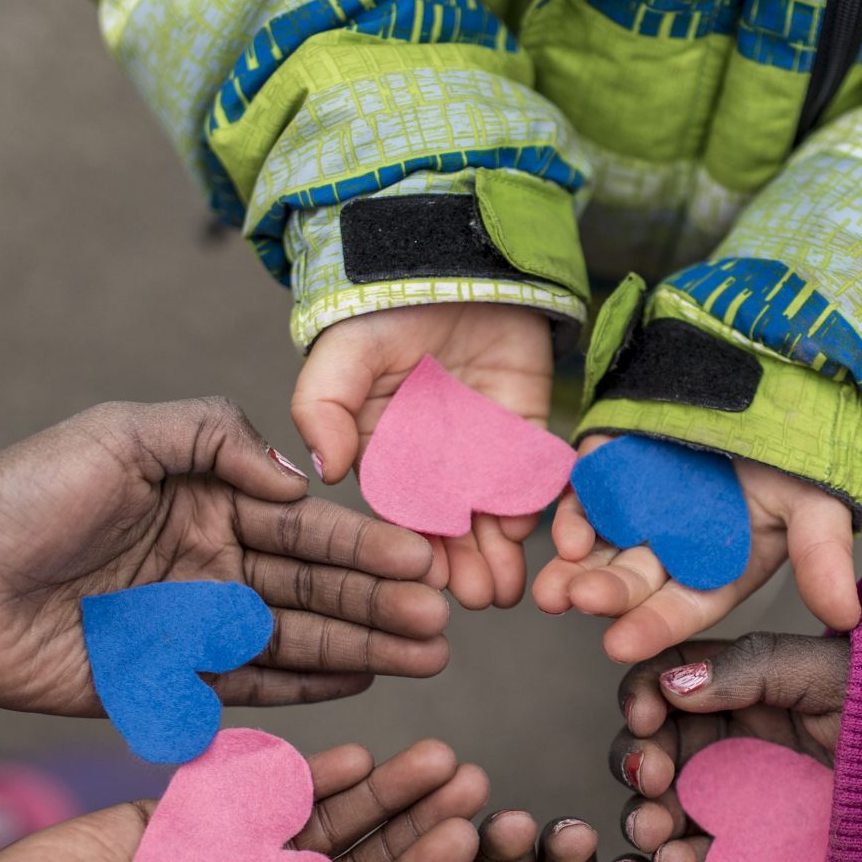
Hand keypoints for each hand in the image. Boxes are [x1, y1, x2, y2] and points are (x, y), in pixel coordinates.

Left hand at [0, 397, 449, 714]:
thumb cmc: (24, 491)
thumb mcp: (124, 434)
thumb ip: (214, 439)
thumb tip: (298, 479)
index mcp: (208, 500)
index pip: (305, 526)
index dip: (367, 545)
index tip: (424, 560)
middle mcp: (211, 564)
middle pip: (314, 589)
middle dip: (381, 605)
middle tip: (442, 624)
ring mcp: (192, 628)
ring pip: (294, 640)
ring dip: (361, 648)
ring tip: (424, 658)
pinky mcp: (164, 684)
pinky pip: (246, 689)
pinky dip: (303, 689)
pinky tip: (358, 685)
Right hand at [0, 739, 486, 861]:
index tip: (470, 835)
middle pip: (357, 861)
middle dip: (413, 820)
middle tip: (472, 776)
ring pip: (314, 821)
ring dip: (372, 789)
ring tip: (432, 755)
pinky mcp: (172, 825)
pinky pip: (246, 793)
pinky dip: (292, 775)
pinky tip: (345, 756)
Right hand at [296, 302, 556, 609]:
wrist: (451, 260)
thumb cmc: (383, 310)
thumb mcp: (341, 355)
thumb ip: (323, 407)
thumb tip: (324, 469)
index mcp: (389, 459)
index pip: (402, 518)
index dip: (413, 552)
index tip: (424, 583)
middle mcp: (438, 467)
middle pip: (453, 529)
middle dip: (464, 566)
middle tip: (478, 600)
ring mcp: (485, 451)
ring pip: (495, 516)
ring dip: (502, 554)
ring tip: (508, 588)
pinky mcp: (528, 430)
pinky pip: (537, 474)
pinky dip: (538, 503)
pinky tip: (536, 532)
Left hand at [534, 437, 861, 662]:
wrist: (783, 381)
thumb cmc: (805, 452)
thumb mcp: (818, 504)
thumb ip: (822, 557)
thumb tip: (846, 618)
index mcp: (720, 567)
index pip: (683, 604)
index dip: (653, 626)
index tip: (619, 644)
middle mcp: (675, 544)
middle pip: (633, 577)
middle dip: (604, 593)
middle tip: (574, 603)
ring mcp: (641, 503)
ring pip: (601, 542)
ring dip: (574, 566)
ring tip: (551, 588)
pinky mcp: (617, 461)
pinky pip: (590, 488)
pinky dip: (576, 508)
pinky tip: (564, 530)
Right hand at [607, 635, 850, 861]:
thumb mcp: (821, 671)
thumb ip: (749, 668)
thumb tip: (674, 684)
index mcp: (728, 691)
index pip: (661, 687)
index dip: (641, 698)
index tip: (646, 715)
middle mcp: (718, 747)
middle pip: (648, 752)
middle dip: (636, 762)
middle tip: (652, 775)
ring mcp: (727, 806)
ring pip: (661, 812)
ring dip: (644, 818)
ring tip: (656, 828)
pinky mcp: (746, 856)